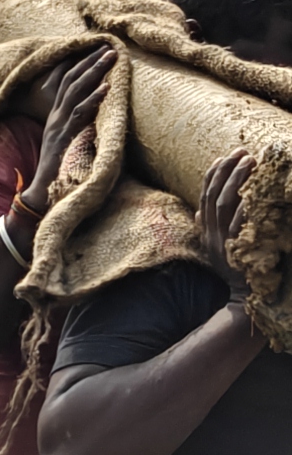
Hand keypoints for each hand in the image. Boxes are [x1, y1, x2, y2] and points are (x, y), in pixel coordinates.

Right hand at [25, 46, 115, 212]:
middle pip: (71, 81)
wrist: (40, 195)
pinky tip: (106, 87)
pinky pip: (80, 115)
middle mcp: (55, 118)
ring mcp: (58, 126)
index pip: (66, 84)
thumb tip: (94, 123)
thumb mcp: (67, 146)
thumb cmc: (56, 174)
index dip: (80, 66)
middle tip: (108, 46)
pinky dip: (93, 99)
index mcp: (56, 118)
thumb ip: (77, 132)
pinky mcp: (64, 138)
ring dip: (94, 72)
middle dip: (89, 62)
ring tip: (110, 57)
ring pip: (75, 91)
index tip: (96, 52)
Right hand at [198, 148, 256, 310]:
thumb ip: (209, 229)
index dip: (212, 175)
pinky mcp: (236, 251)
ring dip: (237, 180)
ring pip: (224, 205)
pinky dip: (245, 205)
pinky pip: (238, 223)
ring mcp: (223, 243)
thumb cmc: (236, 273)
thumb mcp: (218, 250)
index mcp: (206, 233)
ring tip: (250, 161)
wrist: (243, 301)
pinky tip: (254, 192)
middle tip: (242, 152)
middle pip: (214, 196)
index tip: (222, 156)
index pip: (204, 197)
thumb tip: (199, 211)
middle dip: (227, 171)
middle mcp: (211, 236)